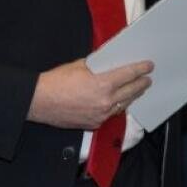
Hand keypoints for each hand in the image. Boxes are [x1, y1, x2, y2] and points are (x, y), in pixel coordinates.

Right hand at [27, 58, 151, 129]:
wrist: (38, 101)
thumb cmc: (56, 82)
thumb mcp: (80, 66)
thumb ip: (98, 65)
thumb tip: (110, 63)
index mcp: (103, 84)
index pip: (129, 75)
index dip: (141, 69)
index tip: (149, 66)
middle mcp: (105, 101)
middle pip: (132, 91)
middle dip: (142, 83)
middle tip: (147, 78)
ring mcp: (100, 114)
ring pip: (124, 104)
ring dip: (132, 96)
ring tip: (138, 90)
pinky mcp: (93, 123)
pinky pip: (111, 114)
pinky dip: (117, 107)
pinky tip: (121, 102)